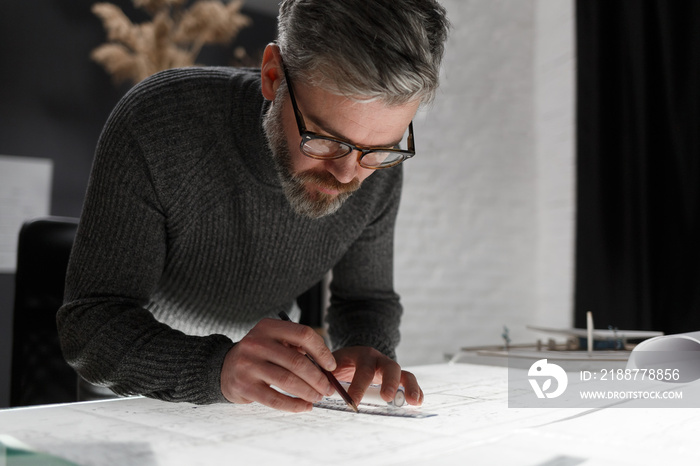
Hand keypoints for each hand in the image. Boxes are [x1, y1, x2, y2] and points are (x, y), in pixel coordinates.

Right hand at [220, 318, 335, 411]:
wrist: (224, 368)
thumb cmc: (259, 355)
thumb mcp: (273, 341)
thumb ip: (296, 347)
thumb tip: (327, 367)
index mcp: (268, 327)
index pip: (303, 334)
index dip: (322, 351)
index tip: (331, 366)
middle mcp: (256, 343)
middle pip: (297, 361)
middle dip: (318, 378)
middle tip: (328, 388)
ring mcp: (248, 365)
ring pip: (288, 381)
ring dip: (309, 392)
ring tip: (318, 397)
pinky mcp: (244, 386)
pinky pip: (275, 399)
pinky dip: (294, 405)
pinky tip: (304, 407)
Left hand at [332, 346, 423, 406]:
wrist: (354, 355)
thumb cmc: (341, 363)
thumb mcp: (331, 363)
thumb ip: (324, 373)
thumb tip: (317, 388)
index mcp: (361, 355)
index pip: (362, 370)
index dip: (358, 387)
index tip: (352, 403)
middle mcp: (379, 359)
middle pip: (389, 366)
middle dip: (389, 383)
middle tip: (387, 398)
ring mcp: (390, 368)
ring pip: (404, 373)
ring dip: (409, 387)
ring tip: (412, 402)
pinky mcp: (397, 377)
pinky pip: (409, 381)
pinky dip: (415, 390)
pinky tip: (417, 401)